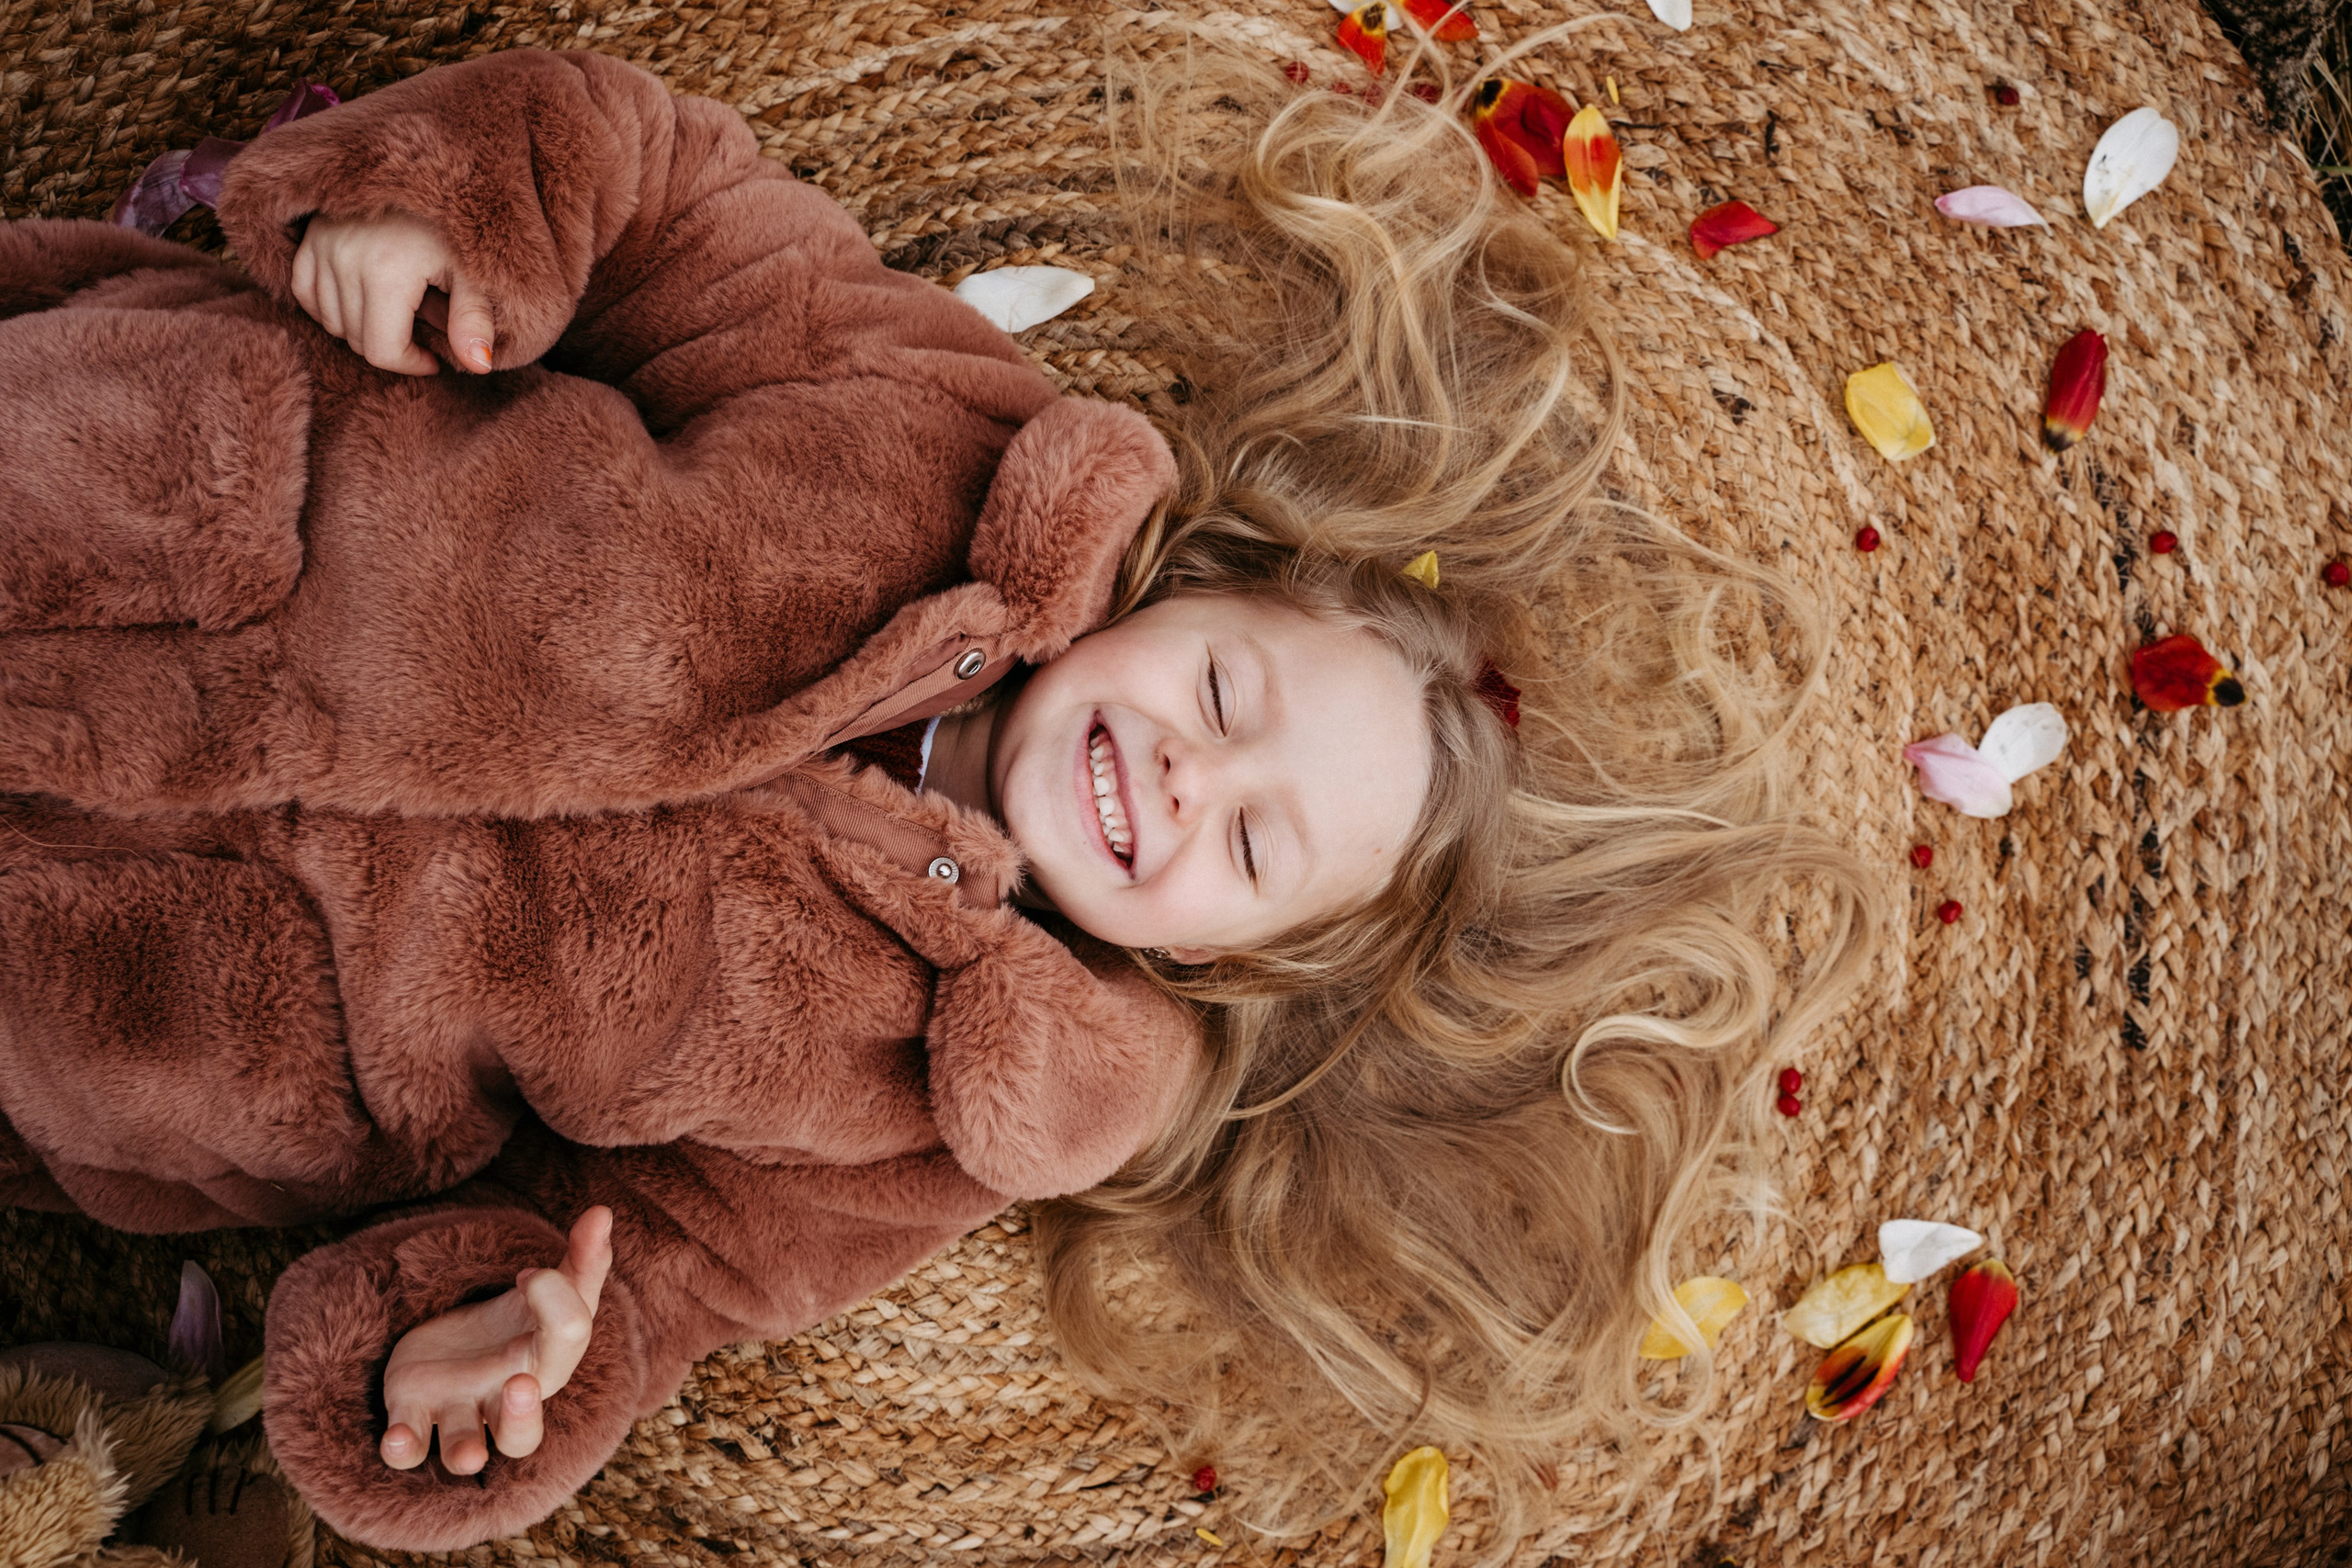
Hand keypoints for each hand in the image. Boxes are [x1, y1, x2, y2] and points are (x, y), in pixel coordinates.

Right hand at [289, 210, 495, 375]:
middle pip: (356, 339)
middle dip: (393, 344)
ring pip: (331, 321)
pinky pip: (305, 291)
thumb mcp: (475, 272)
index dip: (410, 364)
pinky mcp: (310, 235)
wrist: (426, 166)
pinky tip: (361, 302)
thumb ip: (475, 320)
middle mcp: (345, 259)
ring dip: (363, 327)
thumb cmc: (455, 224)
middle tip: (423, 323)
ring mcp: (322, 245)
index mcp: (386, 272)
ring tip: (400, 307)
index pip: (381, 351)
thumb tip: (479, 367)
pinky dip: (328, 306)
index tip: (434, 357)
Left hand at [378, 1206, 612, 1474]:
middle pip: (522, 1436)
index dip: (553, 1302)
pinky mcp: (412, 1410)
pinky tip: (398, 1439)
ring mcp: (457, 1409)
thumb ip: (582, 1258)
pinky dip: (403, 1447)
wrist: (457, 1346)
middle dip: (522, 1416)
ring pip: (465, 1449)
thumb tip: (603, 1211)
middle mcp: (502, 1399)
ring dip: (465, 1451)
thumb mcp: (553, 1289)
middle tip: (521, 1383)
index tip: (528, 1273)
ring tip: (469, 1456)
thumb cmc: (515, 1325)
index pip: (565, 1343)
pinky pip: (408, 1448)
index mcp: (544, 1366)